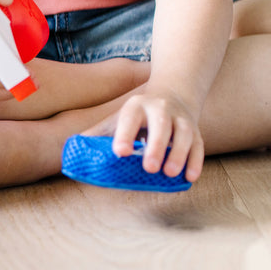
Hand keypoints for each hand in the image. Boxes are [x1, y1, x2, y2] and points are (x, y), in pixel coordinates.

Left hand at [85, 89, 204, 182]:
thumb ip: (97, 133)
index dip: (125, 134)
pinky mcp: (196, 130)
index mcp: (137, 107)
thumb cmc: (138, 115)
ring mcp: (181, 119)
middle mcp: (161, 110)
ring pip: (184, 133)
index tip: (120, 153)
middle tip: (149, 168)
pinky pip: (199, 144)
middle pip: (161, 125)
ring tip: (170, 174)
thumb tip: (71, 150)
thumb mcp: (118, 118)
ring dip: (179, 153)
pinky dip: (196, 160)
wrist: (175, 92)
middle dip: (156, 145)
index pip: (130, 119)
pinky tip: (190, 177)